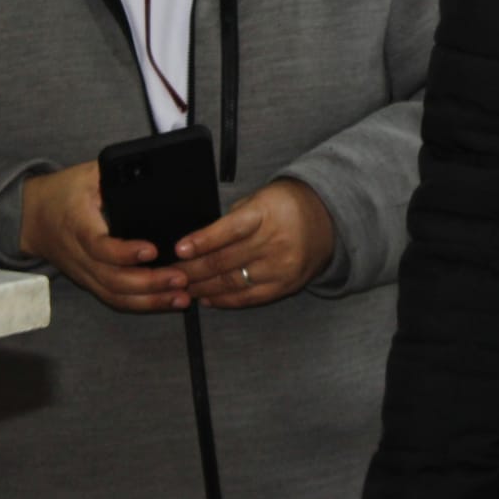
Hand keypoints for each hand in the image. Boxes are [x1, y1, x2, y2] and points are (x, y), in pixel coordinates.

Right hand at [19, 160, 185, 310]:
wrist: (32, 217)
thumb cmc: (64, 192)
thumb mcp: (88, 174)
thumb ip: (116, 173)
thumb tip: (151, 169)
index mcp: (78, 224)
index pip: (99, 246)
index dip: (125, 253)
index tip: (153, 250)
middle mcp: (79, 255)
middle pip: (112, 279)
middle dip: (149, 283)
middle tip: (181, 277)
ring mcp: (84, 273)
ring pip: (115, 296)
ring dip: (150, 300)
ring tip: (182, 296)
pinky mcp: (89, 282)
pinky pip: (114, 300)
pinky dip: (141, 305)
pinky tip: (166, 301)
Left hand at [173, 177, 334, 308]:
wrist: (328, 220)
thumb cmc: (286, 206)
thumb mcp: (260, 198)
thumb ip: (232, 219)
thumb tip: (198, 242)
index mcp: (266, 214)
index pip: (229, 230)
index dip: (202, 241)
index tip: (179, 249)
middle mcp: (275, 242)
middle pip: (225, 261)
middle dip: (192, 269)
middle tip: (170, 273)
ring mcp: (281, 267)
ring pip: (232, 282)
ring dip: (203, 287)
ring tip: (183, 288)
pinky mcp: (285, 286)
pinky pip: (249, 297)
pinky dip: (225, 300)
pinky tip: (208, 297)